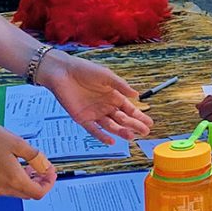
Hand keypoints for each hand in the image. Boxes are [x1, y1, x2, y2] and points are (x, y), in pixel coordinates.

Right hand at [0, 120, 56, 199]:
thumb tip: (45, 165)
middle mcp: (1, 189)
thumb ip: (35, 156)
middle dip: (38, 182)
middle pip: (27, 194)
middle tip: (41, 168)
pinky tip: (10, 166)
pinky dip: (10, 181)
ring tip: (26, 165)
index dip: (48, 183)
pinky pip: (1, 188)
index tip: (51, 173)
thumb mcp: (18, 143)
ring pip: (14, 191)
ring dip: (24, 181)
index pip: (38, 193)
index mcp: (13, 179)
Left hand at [39, 51, 153, 142]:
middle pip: (122, 119)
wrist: (62, 72)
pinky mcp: (82, 118)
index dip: (139, 116)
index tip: (149, 123)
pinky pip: (93, 130)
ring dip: (120, 131)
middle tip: (144, 132)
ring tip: (131, 136)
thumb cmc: (84, 70)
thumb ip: (121, 86)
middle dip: (134, 125)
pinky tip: (111, 141)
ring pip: (110, 125)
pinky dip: (102, 136)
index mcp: (113, 96)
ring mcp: (94, 113)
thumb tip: (137, 94)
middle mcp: (105, 106)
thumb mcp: (106, 76)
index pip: (129, 108)